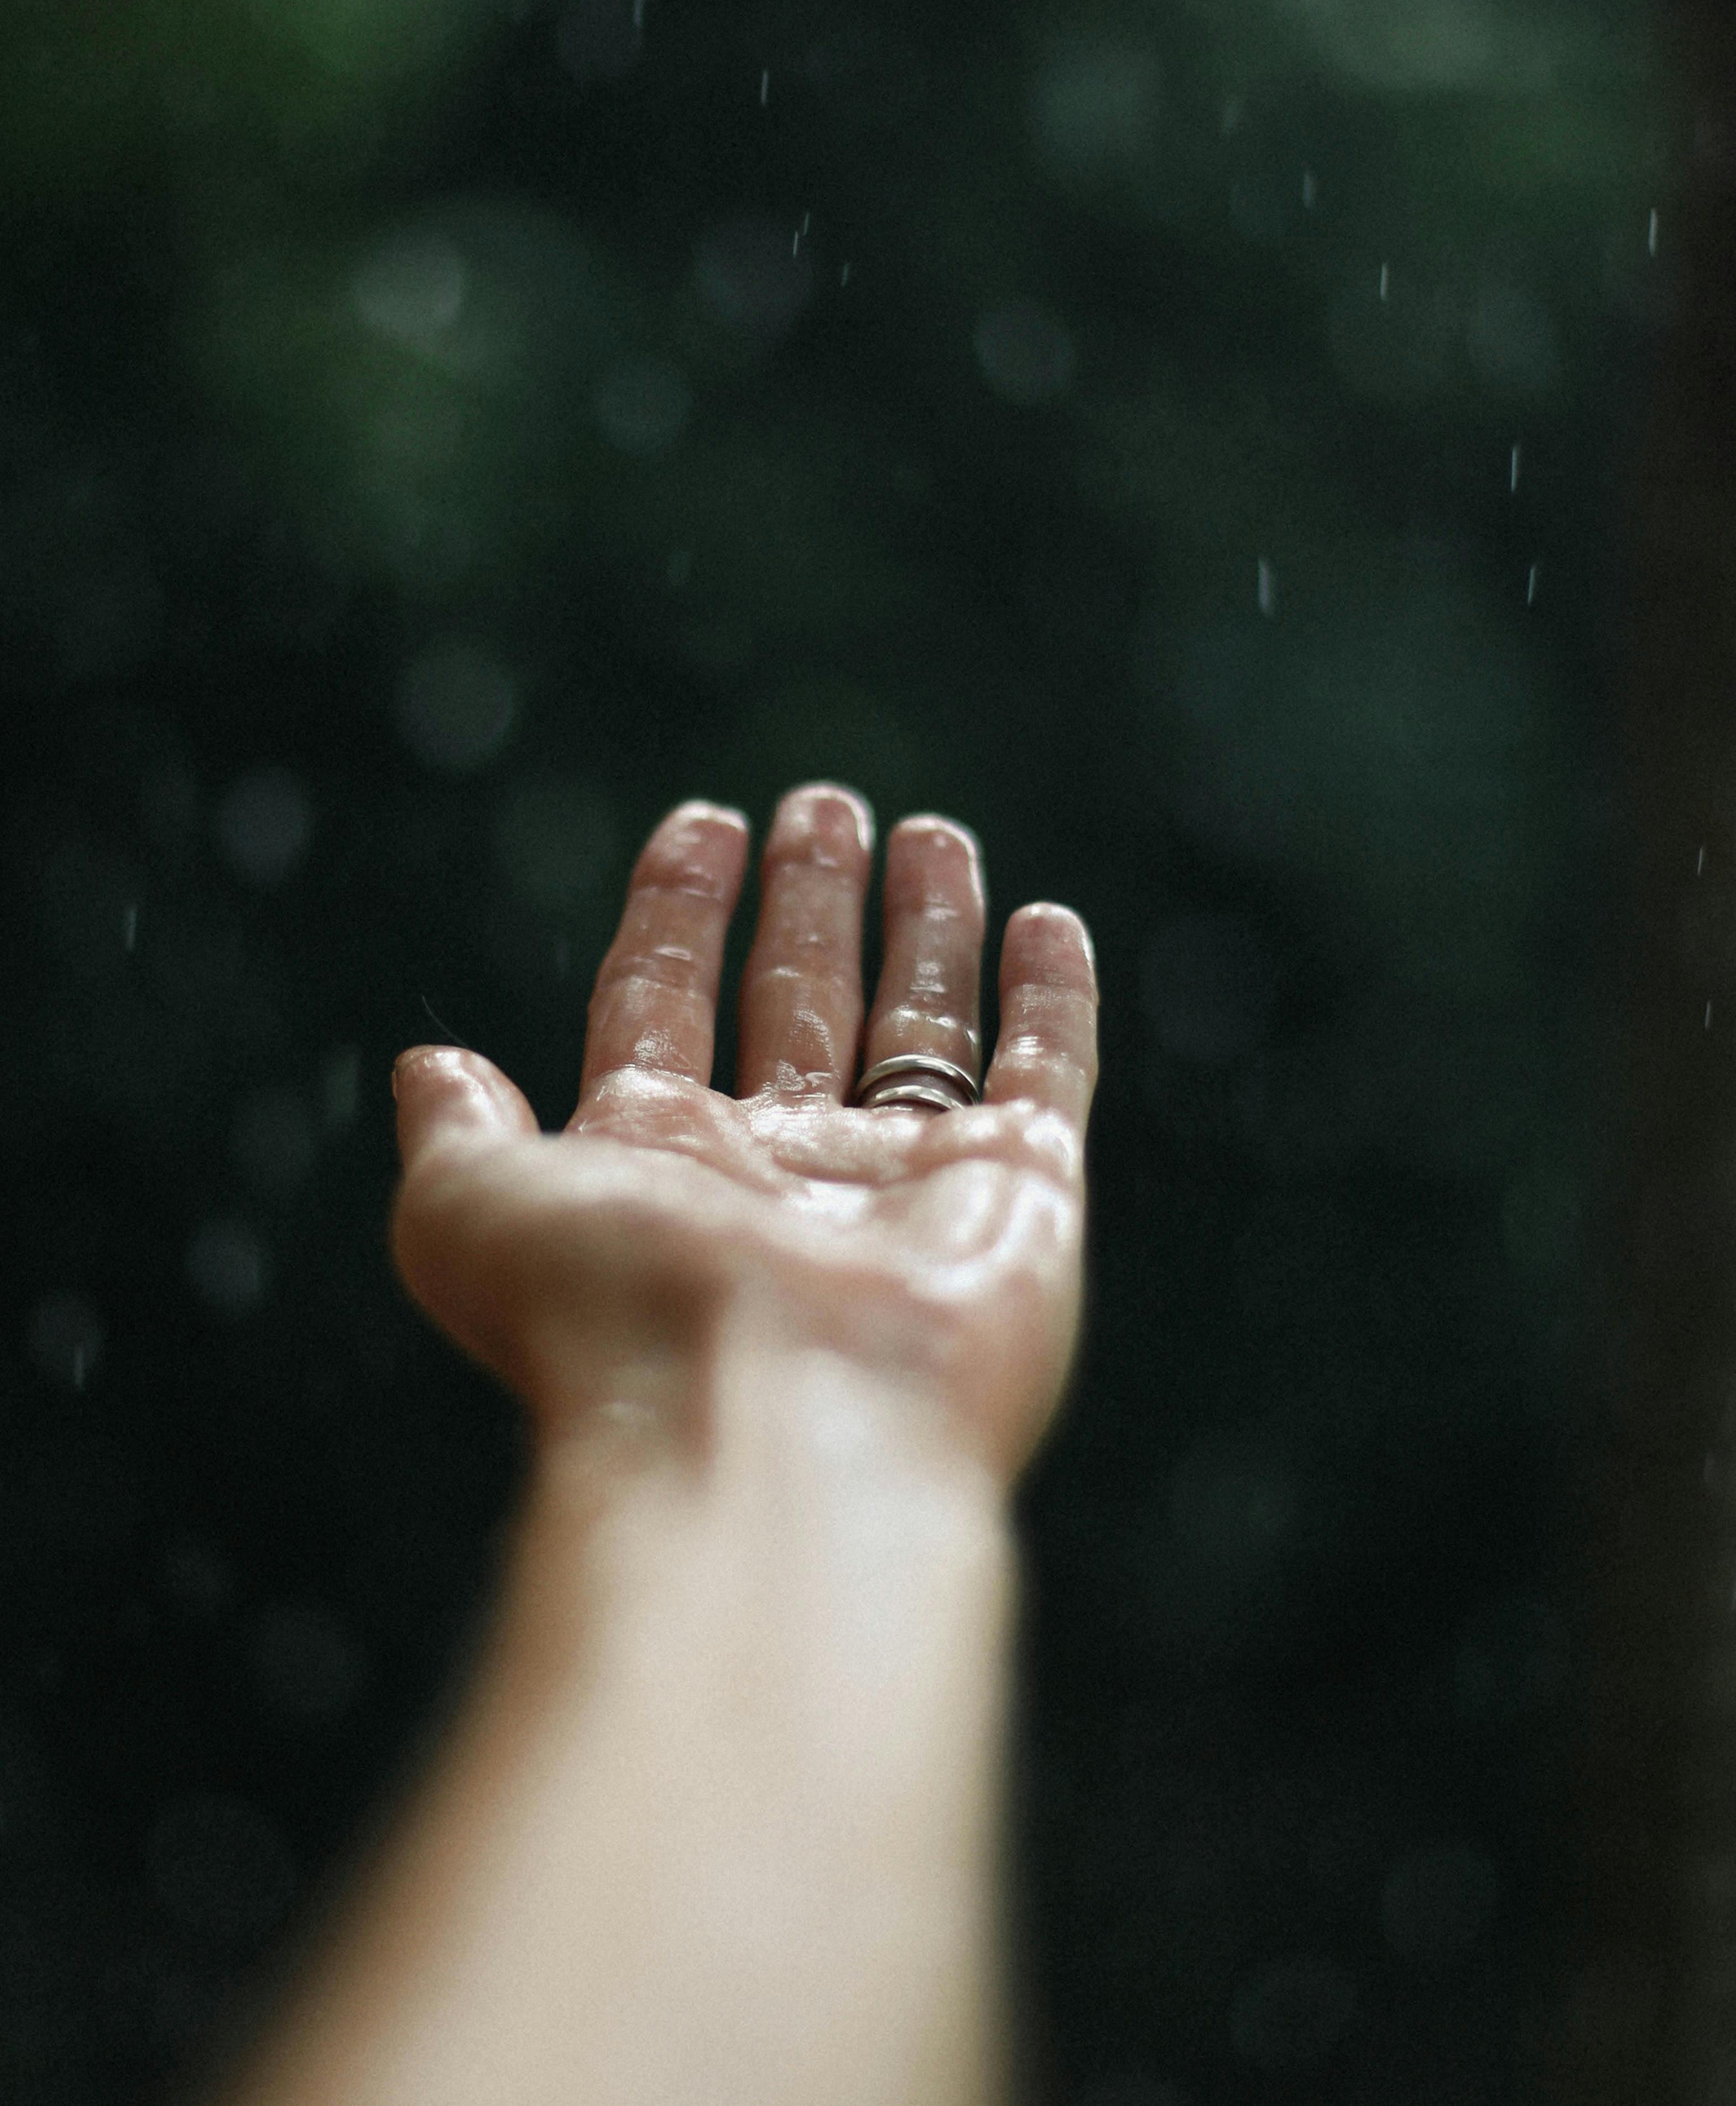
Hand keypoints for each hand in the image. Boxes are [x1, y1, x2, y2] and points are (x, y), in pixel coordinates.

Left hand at [389, 785, 1097, 1485]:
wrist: (767, 1431)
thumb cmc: (613, 1324)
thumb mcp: (473, 1212)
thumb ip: (457, 1130)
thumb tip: (422, 1064)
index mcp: (658, 1161)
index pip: (662, 1002)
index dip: (677, 910)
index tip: (703, 824)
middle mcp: (781, 1170)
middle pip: (796, 1000)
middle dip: (806, 901)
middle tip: (821, 806)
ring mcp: (904, 1184)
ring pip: (918, 1024)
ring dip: (923, 927)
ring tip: (928, 834)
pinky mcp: (1016, 1195)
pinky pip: (1044, 1073)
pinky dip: (1050, 999)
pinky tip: (1045, 924)